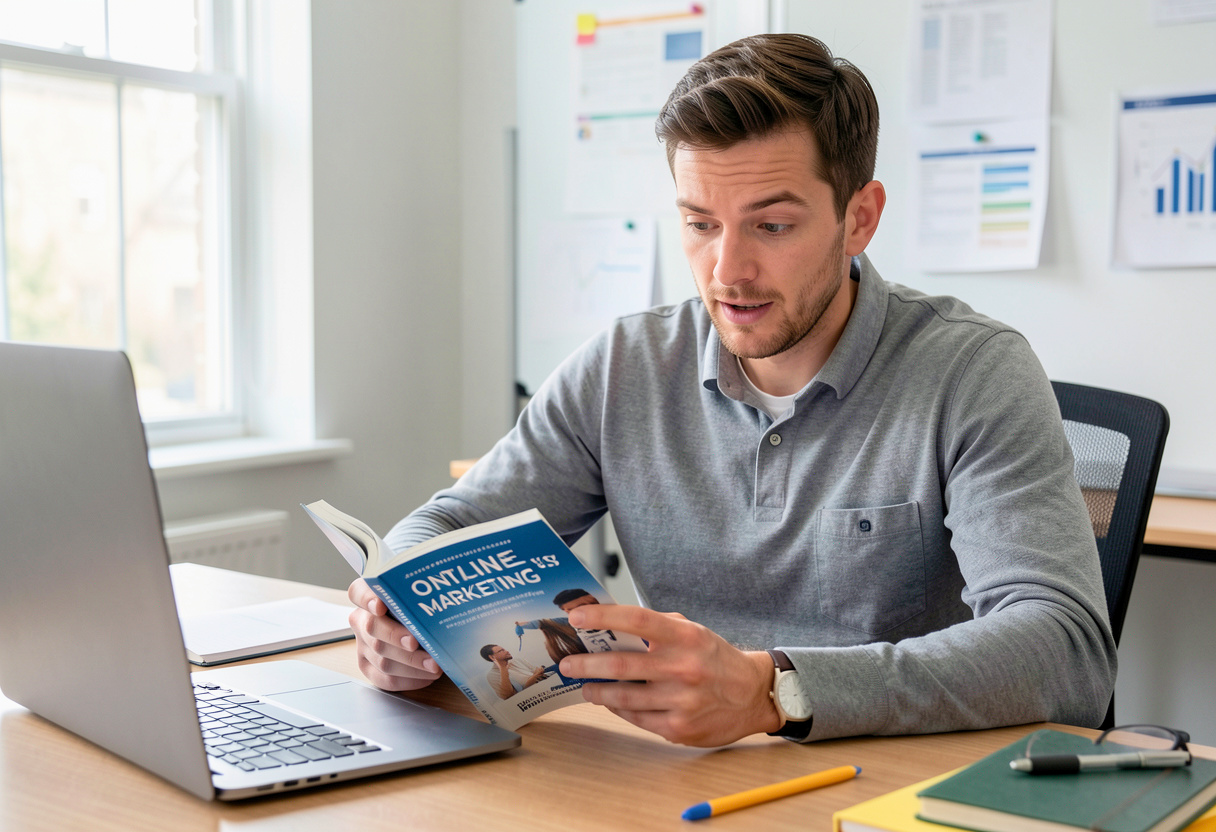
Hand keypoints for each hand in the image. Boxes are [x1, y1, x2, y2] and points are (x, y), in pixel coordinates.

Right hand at [348, 578, 442, 690]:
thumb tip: (443, 597)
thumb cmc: (420, 610)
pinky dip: (409, 679)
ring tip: (434, 664)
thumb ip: (421, 597)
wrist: (415, 630)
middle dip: (395, 636)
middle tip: (415, 642)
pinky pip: (386, 679)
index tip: (381, 605)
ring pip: (381, 657)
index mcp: (369, 597)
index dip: (367, 598)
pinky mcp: (369, 668)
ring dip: (411, 663)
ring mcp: (363, 646)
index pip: (358, 592)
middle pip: (372, 628)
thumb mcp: (418, 598)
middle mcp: (362, 621)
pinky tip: (427, 676)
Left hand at [557, 605, 781, 746]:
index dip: (603, 616)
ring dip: (597, 691)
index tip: (576, 616)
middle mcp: (683, 667)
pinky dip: (619, 709)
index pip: (636, 619)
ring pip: (623, 696)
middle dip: (585, 663)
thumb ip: (657, 626)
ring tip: (585, 686)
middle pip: (620, 664)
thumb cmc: (714, 658)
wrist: (752, 694)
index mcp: (685, 637)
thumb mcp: (693, 631)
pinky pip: (636, 717)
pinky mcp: (678, 728)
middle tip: (567, 663)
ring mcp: (681, 701)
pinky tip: (611, 702)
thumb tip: (611, 622)